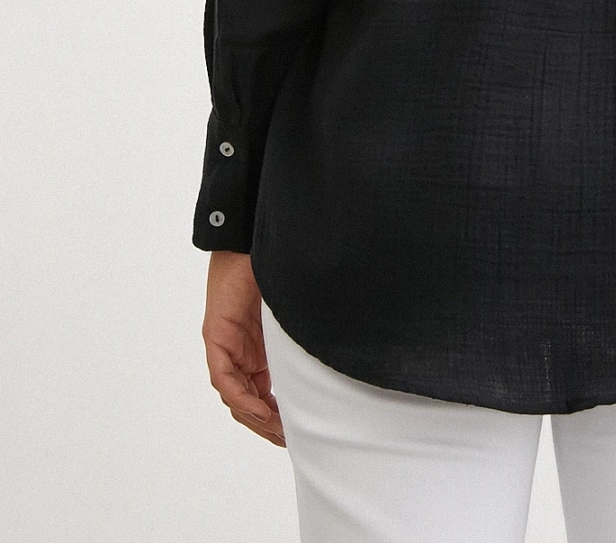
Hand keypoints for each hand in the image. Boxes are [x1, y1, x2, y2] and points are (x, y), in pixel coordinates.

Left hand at [202, 250, 285, 446]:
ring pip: (234, 395)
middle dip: (266, 423)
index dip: (274, 413)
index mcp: (254, 346)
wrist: (251, 238)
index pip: (258, 390)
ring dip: (254, 416)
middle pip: (245, 399)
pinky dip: (242, 397)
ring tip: (278, 431)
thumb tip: (336, 344)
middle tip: (288, 440)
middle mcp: (237, 349)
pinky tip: (261, 409)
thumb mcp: (293, 311)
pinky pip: (225, 378)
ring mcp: (225, 344)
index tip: (293, 430)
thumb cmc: (273, 266)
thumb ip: (301, 334)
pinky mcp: (217, 336)